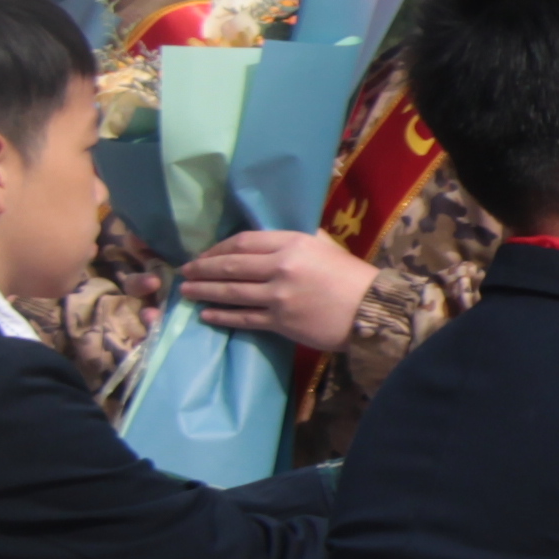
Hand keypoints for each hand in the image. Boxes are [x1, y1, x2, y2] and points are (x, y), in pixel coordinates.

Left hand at [180, 227, 375, 354]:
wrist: (375, 311)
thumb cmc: (353, 276)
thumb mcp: (326, 247)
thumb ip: (297, 240)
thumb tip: (270, 236)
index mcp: (292, 243)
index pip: (243, 242)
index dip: (217, 248)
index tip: (204, 254)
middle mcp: (280, 267)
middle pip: (230, 266)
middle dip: (202, 268)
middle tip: (184, 272)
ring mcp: (278, 296)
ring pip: (230, 292)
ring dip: (204, 291)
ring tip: (187, 291)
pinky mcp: (280, 322)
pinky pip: (243, 318)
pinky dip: (221, 316)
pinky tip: (207, 315)